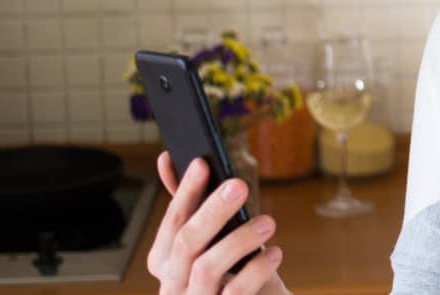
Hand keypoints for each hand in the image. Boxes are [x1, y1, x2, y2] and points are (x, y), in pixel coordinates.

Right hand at [147, 153, 289, 294]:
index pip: (172, 222)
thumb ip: (194, 206)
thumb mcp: (212, 239)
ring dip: (239, 240)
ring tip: (268, 222)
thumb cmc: (231, 271)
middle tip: (239, 185)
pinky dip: (256, 269)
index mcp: (165, 261)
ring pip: (206, 267)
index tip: (202, 163)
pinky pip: (236, 292)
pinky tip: (275, 253)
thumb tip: (168, 159)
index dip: (185, 192)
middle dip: (212, 210)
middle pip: (186, 243)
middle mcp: (171, 285)